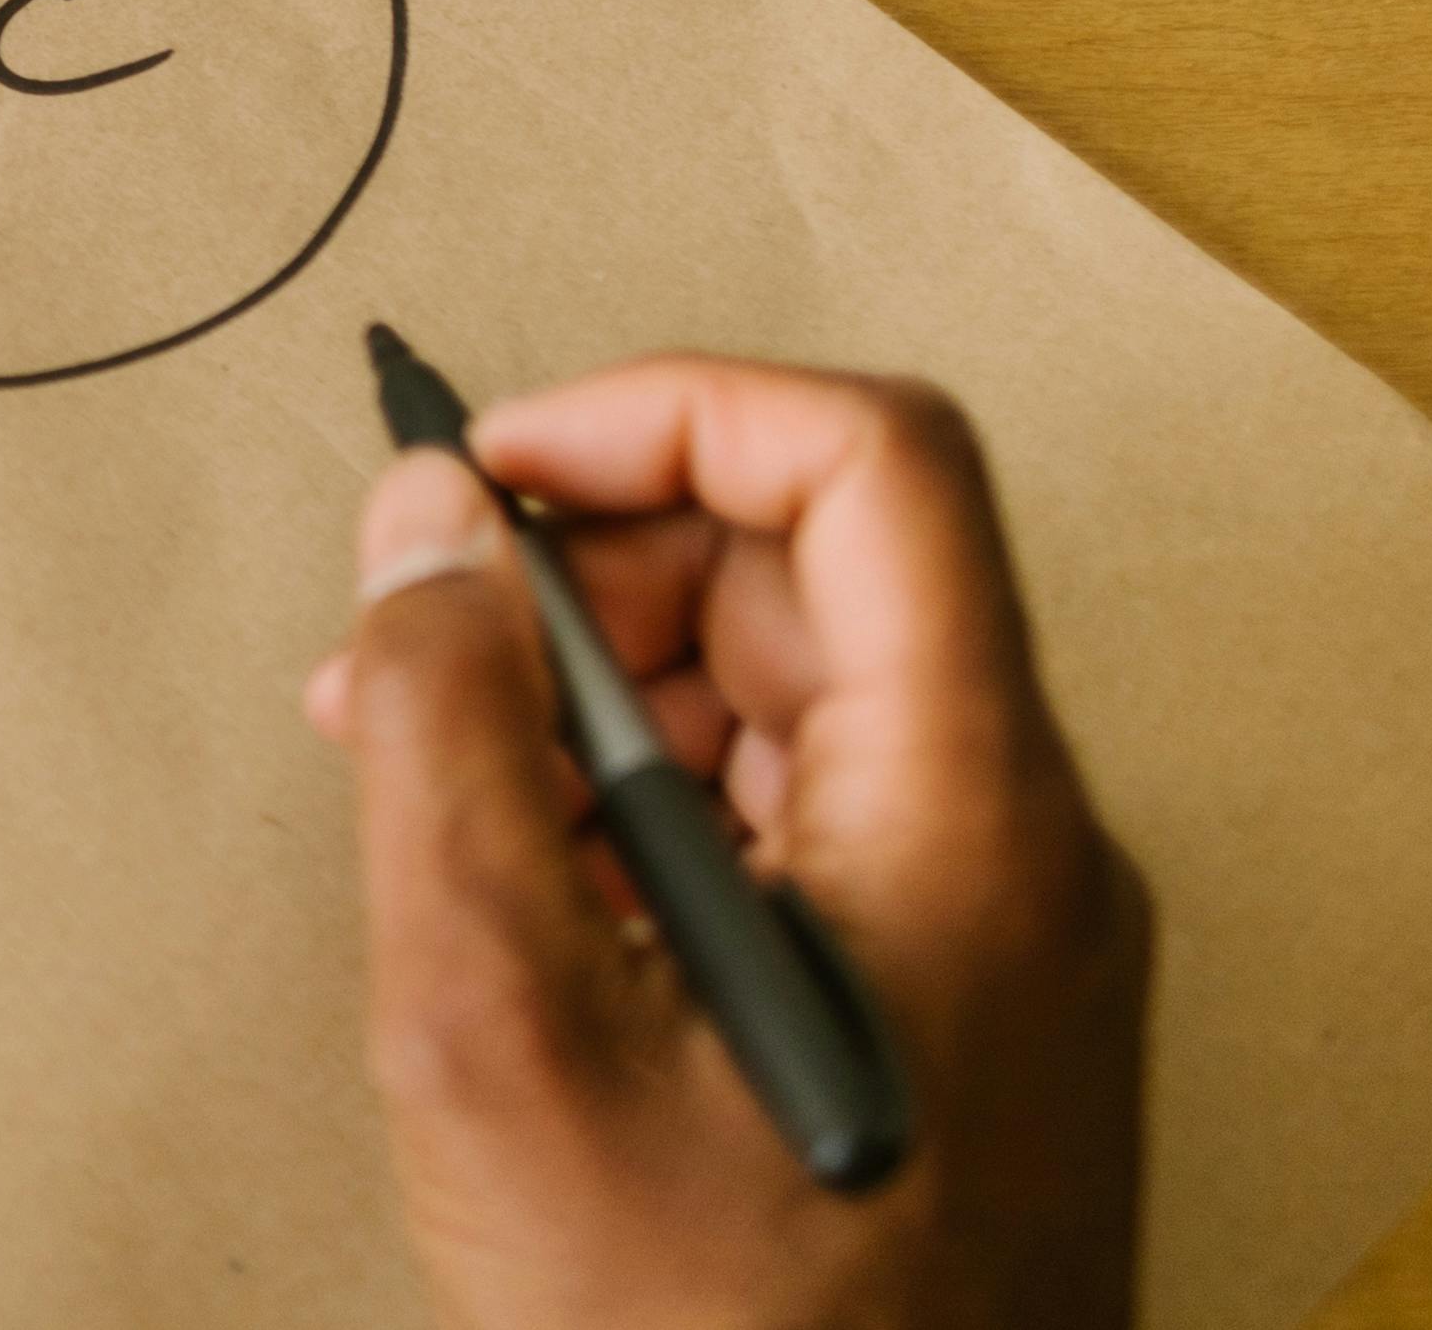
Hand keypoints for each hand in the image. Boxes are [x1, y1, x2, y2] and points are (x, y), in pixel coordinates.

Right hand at [301, 357, 1150, 1329]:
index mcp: (972, 822)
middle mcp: (1030, 853)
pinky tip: (531, 908)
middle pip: (815, 570)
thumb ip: (446, 735)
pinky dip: (653, 810)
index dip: (661, 411)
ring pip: (799, 693)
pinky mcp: (963, 1015)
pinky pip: (808, 820)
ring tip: (438, 805)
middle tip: (401, 663)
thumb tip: (431, 525)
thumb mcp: (500, 1019)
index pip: (867, 463)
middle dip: (587, 573)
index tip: (486, 477)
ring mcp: (1009, 943)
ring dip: (599, 694)